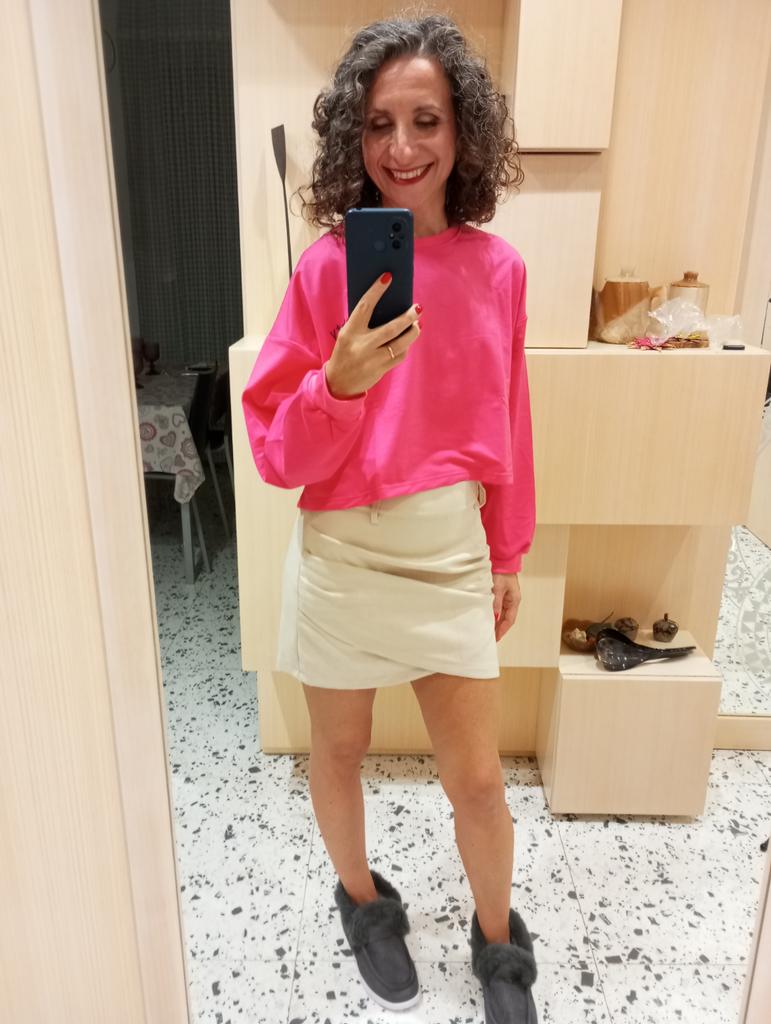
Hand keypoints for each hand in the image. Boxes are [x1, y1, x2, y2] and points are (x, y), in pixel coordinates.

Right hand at [325, 273, 421, 398]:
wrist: (339, 383)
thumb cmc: (345, 352)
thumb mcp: (347, 335)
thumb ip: (363, 323)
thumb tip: (389, 305)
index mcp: (350, 332)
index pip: (364, 307)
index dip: (376, 291)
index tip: (388, 277)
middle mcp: (361, 346)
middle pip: (391, 328)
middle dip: (407, 317)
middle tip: (418, 307)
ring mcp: (372, 360)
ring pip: (400, 344)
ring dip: (412, 332)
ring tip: (417, 323)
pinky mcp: (381, 370)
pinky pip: (400, 356)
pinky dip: (406, 347)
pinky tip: (407, 340)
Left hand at [492, 573, 520, 641]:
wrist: (503, 562)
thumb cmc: (502, 573)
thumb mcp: (498, 587)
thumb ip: (496, 601)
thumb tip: (495, 615)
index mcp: (514, 600)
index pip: (509, 619)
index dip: (503, 629)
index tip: (496, 638)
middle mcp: (512, 601)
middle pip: (506, 619)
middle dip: (499, 628)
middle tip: (491, 638)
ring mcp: (507, 599)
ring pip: (502, 614)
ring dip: (496, 622)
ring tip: (489, 631)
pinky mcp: (502, 595)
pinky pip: (499, 608)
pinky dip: (494, 615)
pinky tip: (488, 619)